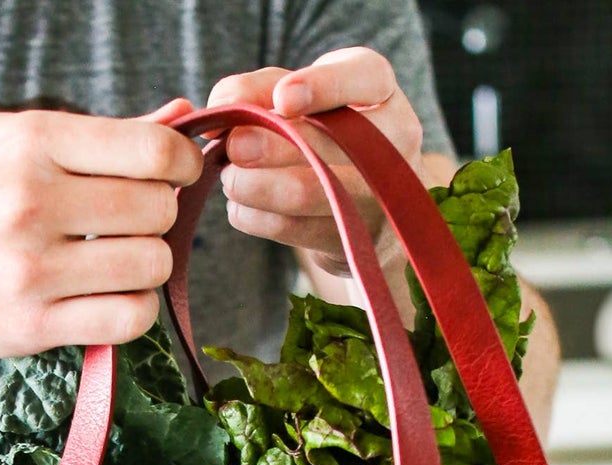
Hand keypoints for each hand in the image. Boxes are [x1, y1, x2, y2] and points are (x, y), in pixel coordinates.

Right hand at [0, 101, 202, 355]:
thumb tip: (180, 118)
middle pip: (155, 211)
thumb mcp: (10, 140)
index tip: (175, 174)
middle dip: (158, 216)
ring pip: (149, 267)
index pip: (150, 152)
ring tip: (118, 261)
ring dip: (146, 265)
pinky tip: (111, 297)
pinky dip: (134, 310)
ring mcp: (30, 270)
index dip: (180, 163)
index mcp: (31, 143)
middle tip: (132, 223)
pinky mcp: (31, 326)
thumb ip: (96, 135)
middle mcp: (30, 203)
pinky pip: (127, 319)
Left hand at [208, 50, 427, 277]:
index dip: (322, 86)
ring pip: (303, 192)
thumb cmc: (321, 132)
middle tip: (232, 146)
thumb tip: (219, 106)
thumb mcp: (298, 97)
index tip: (283, 97)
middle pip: (327, 143)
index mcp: (379, 89)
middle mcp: (392, 139)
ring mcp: (377, 196)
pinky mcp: (350, 239)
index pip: (362, 76)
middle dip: (269, 144)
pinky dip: (253, 215)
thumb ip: (257, 91)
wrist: (361, 203)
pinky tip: (242, 205)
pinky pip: (288, 227)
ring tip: (230, 178)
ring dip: (252, 185)